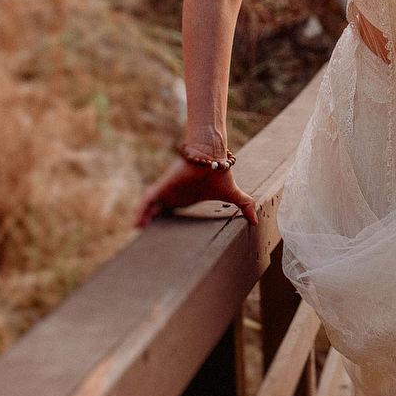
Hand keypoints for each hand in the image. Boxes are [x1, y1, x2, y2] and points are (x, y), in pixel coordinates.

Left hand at [134, 159, 259, 227]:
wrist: (213, 158)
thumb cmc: (221, 174)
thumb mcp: (232, 195)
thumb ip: (245, 205)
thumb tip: (257, 221)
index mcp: (186, 198)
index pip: (171, 211)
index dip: (165, 221)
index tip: (161, 236)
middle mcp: (175, 195)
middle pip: (157, 210)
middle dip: (150, 221)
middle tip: (146, 238)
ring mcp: (167, 192)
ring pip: (150, 207)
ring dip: (143, 217)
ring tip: (139, 230)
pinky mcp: (163, 187)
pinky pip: (147, 200)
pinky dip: (140, 211)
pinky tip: (137, 223)